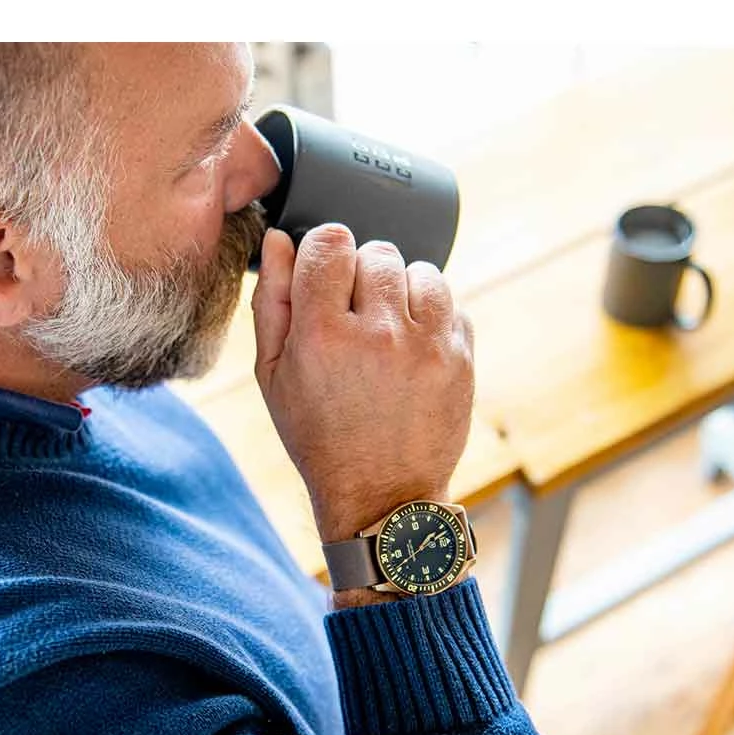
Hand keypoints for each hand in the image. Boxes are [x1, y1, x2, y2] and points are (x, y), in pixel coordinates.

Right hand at [252, 224, 473, 547]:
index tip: (324, 272)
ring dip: (401, 291)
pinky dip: (431, 315)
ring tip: (387, 329)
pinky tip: (412, 348)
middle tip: (353, 317)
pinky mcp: (461, 357)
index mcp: (322, 334)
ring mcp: (426, 345)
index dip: (324, 251)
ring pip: (420, 270)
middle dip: (361, 275)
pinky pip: (450, 302)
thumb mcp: (274, 375)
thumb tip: (280, 240)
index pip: (330, 242)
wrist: (380, 494)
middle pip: (376, 252)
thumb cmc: (318, 435)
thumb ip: (272, 301)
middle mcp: (378, 333)